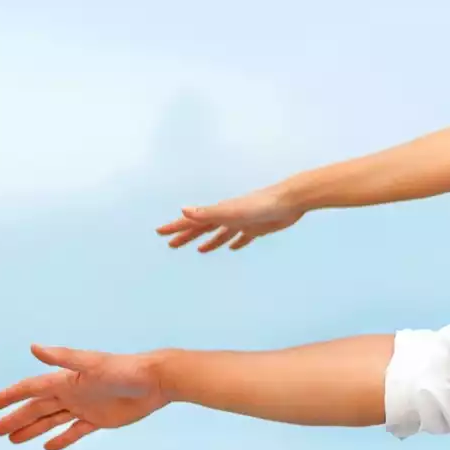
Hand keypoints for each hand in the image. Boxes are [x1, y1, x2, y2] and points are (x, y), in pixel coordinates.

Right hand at [0, 345, 170, 449]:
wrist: (157, 381)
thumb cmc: (127, 369)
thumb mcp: (93, 364)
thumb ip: (64, 357)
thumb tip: (34, 347)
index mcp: (67, 380)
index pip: (31, 388)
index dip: (10, 396)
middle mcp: (73, 393)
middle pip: (38, 408)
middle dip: (16, 418)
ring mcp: (86, 407)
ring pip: (52, 420)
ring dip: (33, 429)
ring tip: (13, 439)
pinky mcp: (101, 419)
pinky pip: (76, 431)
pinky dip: (62, 439)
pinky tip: (48, 446)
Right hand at [155, 185, 303, 252]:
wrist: (290, 200)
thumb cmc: (261, 205)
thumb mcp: (231, 211)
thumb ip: (208, 212)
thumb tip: (183, 210)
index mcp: (219, 213)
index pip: (192, 222)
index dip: (176, 227)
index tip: (159, 232)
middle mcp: (228, 217)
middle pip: (203, 228)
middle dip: (187, 236)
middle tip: (171, 245)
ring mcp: (243, 222)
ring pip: (222, 234)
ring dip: (210, 241)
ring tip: (201, 250)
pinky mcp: (259, 227)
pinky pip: (243, 237)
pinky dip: (236, 242)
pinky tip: (234, 247)